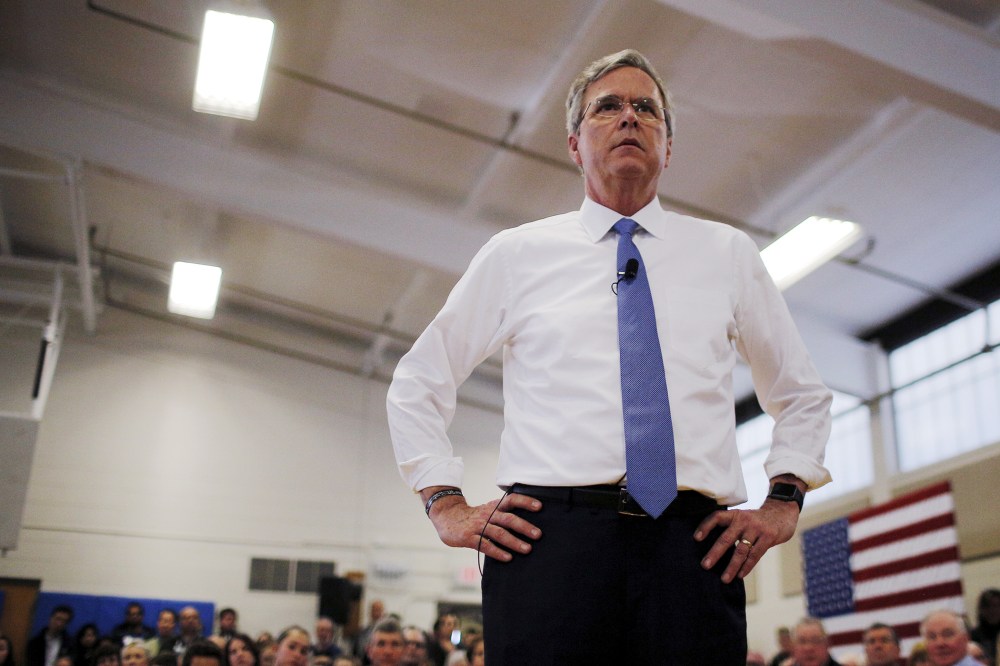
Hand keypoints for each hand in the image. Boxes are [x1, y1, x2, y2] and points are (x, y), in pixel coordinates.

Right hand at [422, 488, 542, 561]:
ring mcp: (478, 526)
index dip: (525, 502)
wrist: (446, 516)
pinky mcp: (468, 538)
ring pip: (499, 533)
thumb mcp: (488, 510)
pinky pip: (485, 545)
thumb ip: (503, 515)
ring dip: (514, 541)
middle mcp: (488, 515)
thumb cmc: (474, 517)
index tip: (540, 507)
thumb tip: (529, 524)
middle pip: (508, 519)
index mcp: (494, 507)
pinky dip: (497, 552)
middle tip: (538, 535)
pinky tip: (508, 558)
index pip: (511, 500)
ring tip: (527, 549)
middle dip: (524, 526)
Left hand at [693, 499, 798, 582]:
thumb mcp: (743, 517)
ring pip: (741, 551)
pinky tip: (740, 575)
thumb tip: (714, 548)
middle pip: (726, 538)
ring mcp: (757, 529)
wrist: (783, 512)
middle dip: (715, 553)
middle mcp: (744, 520)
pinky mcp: (768, 537)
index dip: (705, 526)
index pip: (717, 517)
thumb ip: (732, 528)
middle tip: (705, 566)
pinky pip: (755, 555)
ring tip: (724, 579)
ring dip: (731, 566)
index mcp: (735, 515)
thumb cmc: (757, 519)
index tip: (696, 538)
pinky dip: (747, 567)